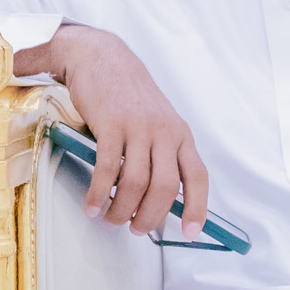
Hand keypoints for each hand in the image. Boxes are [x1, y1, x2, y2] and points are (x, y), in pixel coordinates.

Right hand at [18, 24, 206, 238]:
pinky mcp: (111, 125)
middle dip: (150, 217)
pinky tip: (92, 204)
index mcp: (180, 134)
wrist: (100, 56)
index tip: (189, 233)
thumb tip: (158, 200)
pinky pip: (107, 170)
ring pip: (136, 184)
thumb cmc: (126, 94)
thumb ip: (160, 154)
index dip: (196, 208)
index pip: (197, 177)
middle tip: (135, 229)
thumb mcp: (155, 121)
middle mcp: (164, 131)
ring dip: (122, 210)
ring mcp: (138, 127)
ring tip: (110, 219)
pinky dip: (99, 194)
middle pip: (165, 188)